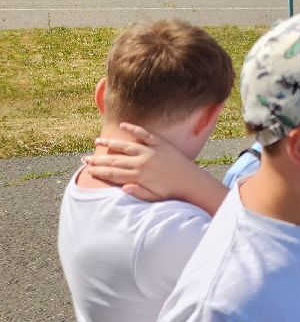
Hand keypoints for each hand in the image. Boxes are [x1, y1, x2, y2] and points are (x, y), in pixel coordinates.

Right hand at [85, 123, 200, 202]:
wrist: (192, 182)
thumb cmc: (172, 192)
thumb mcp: (154, 197)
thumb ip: (138, 193)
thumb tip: (122, 189)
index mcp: (139, 176)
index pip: (113, 174)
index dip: (99, 172)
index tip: (87, 171)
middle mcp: (142, 162)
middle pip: (115, 160)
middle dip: (98, 159)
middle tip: (85, 158)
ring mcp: (150, 151)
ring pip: (125, 145)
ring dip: (110, 143)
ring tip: (97, 141)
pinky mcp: (161, 144)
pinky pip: (145, 134)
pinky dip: (134, 128)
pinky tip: (124, 124)